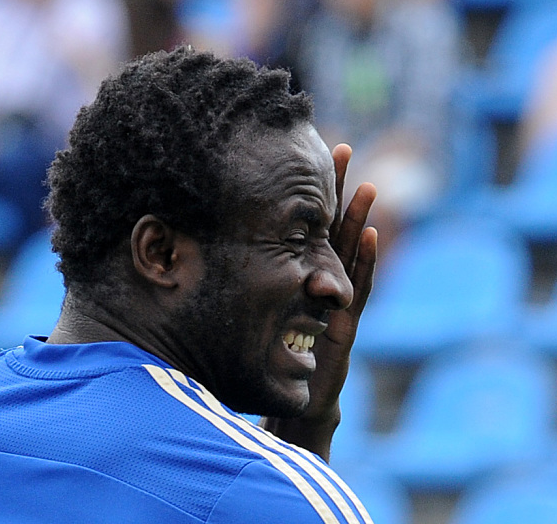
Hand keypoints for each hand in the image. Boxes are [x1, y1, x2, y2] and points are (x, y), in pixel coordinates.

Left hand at [263, 144, 376, 460]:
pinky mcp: (345, 330)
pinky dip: (365, 264)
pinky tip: (371, 237)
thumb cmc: (269, 361)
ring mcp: (335, 305)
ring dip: (359, 221)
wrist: (293, 404)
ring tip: (368, 188)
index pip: (305, 229)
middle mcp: (320, 285)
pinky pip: (359, 292)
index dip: (308, 196)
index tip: (306, 159)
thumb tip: (185, 253)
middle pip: (330, 231)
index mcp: (298, 277)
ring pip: (350, 255)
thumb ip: (232, 287)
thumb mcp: (246, 314)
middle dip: (337, 193)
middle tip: (341, 151)